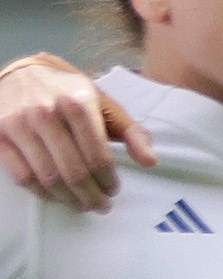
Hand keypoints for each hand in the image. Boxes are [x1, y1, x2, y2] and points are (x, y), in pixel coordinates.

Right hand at [0, 53, 135, 209]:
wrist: (25, 73)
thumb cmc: (70, 93)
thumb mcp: (105, 104)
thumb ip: (131, 132)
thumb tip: (150, 161)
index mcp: (77, 103)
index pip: (98, 156)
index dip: (108, 180)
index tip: (113, 190)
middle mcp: (45, 113)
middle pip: (73, 171)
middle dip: (91, 195)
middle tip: (100, 205)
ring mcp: (19, 124)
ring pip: (48, 177)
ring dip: (68, 198)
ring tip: (82, 204)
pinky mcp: (0, 135)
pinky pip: (22, 175)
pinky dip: (41, 192)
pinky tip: (55, 195)